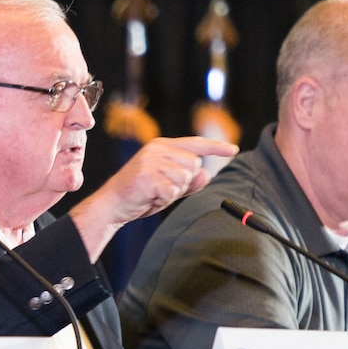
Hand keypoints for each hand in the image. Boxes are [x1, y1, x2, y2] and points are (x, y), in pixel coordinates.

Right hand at [69, 135, 239, 256]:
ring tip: (154, 192)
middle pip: (194, 165)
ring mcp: (151, 161)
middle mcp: (157, 149)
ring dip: (173, 192)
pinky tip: (149, 197)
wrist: (113, 204)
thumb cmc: (141, 195)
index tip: (233, 149)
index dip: (216, 148)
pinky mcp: (147, 176)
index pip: (195, 144)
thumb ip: (189, 181)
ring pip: (184, 178)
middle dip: (184, 182)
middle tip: (162, 188)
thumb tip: (206, 175)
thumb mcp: (169, 187)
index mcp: (163, 146)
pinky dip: (164, 199)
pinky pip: (172, 191)